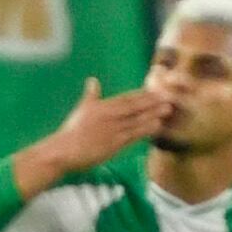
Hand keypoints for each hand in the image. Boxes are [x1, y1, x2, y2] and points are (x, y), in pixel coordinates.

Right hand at [27, 74, 171, 180]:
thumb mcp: (82, 109)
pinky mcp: (114, 143)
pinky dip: (146, 129)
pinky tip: (157, 125)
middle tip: (168, 96)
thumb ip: (90, 95)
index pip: (126, 98)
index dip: (142, 94)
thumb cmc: (71, 132)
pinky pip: (133, 134)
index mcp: (102, 106)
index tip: (156, 90)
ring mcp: (113, 129)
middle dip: (152, 101)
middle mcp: (109, 115)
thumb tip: (92, 80)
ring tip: (168, 109)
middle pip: (135, 106)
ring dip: (153, 113)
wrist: (64, 150)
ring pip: (137, 119)